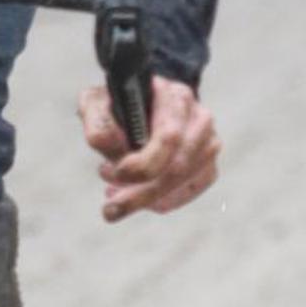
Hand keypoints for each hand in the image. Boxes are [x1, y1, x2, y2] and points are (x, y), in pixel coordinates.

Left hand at [77, 72, 219, 223]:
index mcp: (174, 97)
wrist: (140, 107)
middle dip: (141, 193)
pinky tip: (138, 198)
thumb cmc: (117, 106)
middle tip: (110, 209)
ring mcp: (209, 144)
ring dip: (147, 197)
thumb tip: (114, 149)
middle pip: (178, 167)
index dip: (144, 163)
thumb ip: (98, 123)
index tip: (113, 173)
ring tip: (115, 193)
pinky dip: (162, 202)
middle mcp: (199, 118)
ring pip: (184, 184)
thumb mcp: (96, 103)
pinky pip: (189, 193)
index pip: (169, 137)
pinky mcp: (208, 166)